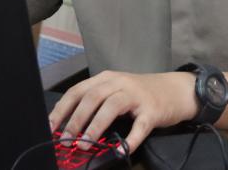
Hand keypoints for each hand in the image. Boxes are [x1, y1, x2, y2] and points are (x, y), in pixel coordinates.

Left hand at [48, 70, 198, 152]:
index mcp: (107, 79)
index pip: (78, 90)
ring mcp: (137, 96)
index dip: (62, 109)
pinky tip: (121, 150)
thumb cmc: (142, 93)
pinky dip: (130, 139)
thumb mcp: (117, 91)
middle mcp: (120, 83)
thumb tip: (70, 126)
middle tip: (66, 140)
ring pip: (111, 107)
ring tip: (85, 144)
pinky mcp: (153, 111)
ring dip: (95, 126)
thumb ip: (96, 103)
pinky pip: (139, 126)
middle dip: (76, 119)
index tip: (50, 126)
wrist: (177, 90)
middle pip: (92, 97)